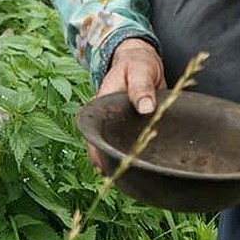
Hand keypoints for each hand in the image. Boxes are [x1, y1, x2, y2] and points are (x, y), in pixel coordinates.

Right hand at [88, 38, 164, 170]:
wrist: (142, 61)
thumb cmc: (138, 64)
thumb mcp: (140, 70)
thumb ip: (141, 86)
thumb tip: (146, 108)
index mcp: (101, 106)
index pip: (93, 135)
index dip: (98, 154)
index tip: (108, 167)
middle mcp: (105, 119)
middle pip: (102, 148)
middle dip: (110, 164)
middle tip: (124, 178)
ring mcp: (116, 126)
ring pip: (115, 150)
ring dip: (122, 163)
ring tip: (133, 178)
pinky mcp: (129, 129)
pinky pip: (129, 146)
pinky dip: (134, 156)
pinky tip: (142, 170)